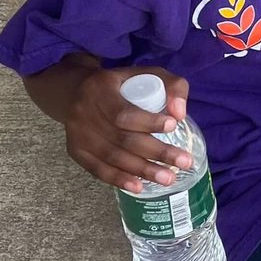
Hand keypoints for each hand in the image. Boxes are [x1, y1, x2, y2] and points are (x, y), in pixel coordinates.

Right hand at [63, 66, 192, 193]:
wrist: (77, 92)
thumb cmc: (121, 85)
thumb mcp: (147, 73)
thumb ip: (172, 86)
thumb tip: (180, 114)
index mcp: (101, 88)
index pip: (124, 112)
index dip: (148, 122)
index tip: (173, 126)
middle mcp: (84, 112)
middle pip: (122, 139)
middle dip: (156, 152)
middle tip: (183, 161)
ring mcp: (78, 134)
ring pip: (112, 157)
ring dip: (143, 170)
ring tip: (169, 178)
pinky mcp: (76, 150)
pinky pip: (97, 169)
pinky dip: (119, 180)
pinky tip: (139, 187)